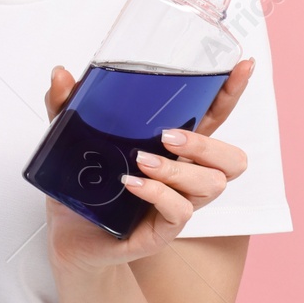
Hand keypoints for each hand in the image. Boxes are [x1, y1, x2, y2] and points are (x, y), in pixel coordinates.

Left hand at [41, 59, 254, 273]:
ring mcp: (178, 203)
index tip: (243, 66)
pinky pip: (179, 212)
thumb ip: (66, 105)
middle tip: (168, 137)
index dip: (231, 94)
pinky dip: (158, 195)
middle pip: (231, 159)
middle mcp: (184, 175)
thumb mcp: (70, 140)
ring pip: (212, 185)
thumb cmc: (81, 186)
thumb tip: (60, 74)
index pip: (214, 118)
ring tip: (143, 161)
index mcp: (174, 147)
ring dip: (179, 170)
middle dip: (207, 144)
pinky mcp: (163, 230)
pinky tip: (132, 185)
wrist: (67, 236)